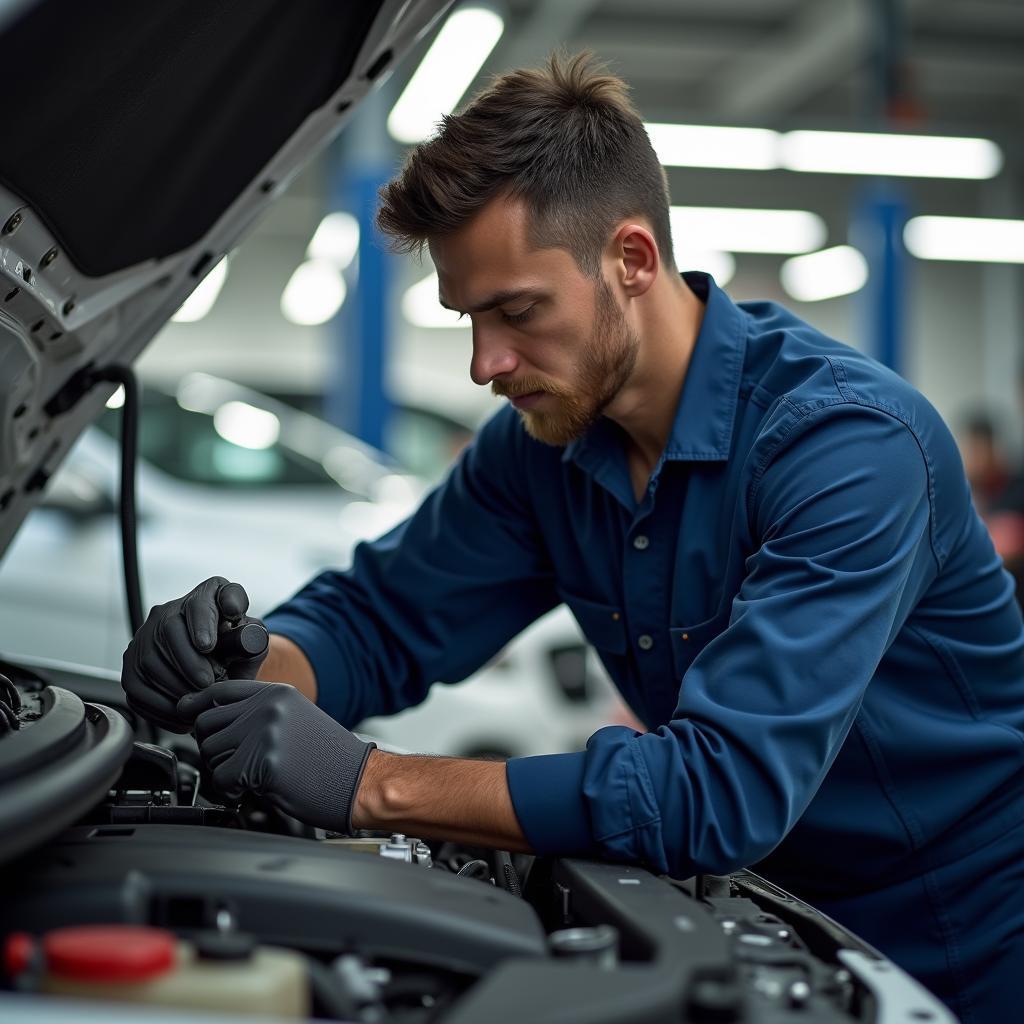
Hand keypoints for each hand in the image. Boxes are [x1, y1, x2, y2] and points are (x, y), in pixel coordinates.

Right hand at [122, 577, 267, 731]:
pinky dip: (159, 706)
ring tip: (198, 700)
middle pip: (168, 631)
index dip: (200, 623)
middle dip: (188, 663)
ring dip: (175, 686)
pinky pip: (137, 688)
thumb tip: (238, 625)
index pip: (198, 603)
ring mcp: (144, 640)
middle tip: (208, 683)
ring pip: (149, 661)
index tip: (207, 646)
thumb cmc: (239, 654)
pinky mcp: (132, 669)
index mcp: (205, 596)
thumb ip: (252, 632)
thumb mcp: (253, 641)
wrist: (223, 672)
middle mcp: (167, 613)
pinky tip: (182, 715)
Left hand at [177, 681, 374, 832]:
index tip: (186, 713)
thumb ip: (258, 714)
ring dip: (221, 771)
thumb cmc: (330, 759)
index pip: (220, 690)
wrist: (358, 781)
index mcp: (277, 693)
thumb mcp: (296, 719)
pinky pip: (221, 779)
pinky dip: (229, 792)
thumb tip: (213, 723)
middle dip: (212, 748)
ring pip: (210, 752)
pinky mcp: (264, 762)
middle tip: (233, 765)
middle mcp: (268, 707)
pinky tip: (249, 792)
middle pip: (206, 723)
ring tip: (247, 780)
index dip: (198, 705)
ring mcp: (266, 733)